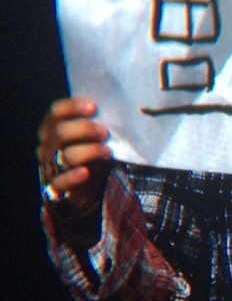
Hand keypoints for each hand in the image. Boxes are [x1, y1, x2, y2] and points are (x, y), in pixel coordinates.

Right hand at [37, 97, 111, 213]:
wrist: (87, 194)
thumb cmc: (92, 159)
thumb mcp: (92, 140)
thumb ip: (95, 125)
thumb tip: (115, 109)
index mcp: (52, 129)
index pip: (56, 112)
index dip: (72, 107)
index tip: (93, 107)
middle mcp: (48, 146)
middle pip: (60, 132)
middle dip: (85, 129)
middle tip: (105, 132)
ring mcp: (50, 167)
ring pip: (64, 155)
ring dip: (89, 151)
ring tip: (107, 152)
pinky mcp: (55, 188)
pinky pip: (60, 181)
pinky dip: (72, 176)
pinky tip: (85, 172)